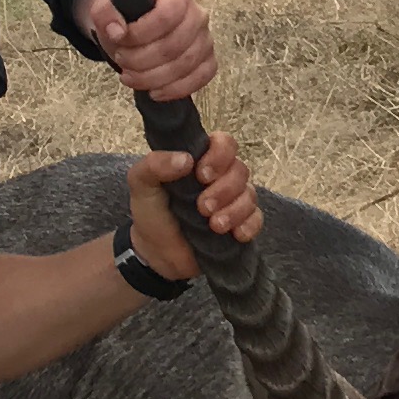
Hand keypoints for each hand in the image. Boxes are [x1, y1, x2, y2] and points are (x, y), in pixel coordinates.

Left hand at [77, 0, 217, 102]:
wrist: (139, 33)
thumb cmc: (128, 20)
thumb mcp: (108, 10)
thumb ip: (105, 13)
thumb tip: (116, 31)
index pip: (165, 16)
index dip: (139, 34)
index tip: (119, 39)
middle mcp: (198, 16)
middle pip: (173, 46)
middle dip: (140, 59)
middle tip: (121, 59)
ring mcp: (205, 40)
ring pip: (184, 66)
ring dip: (151, 78)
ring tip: (130, 76)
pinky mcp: (208, 62)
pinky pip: (199, 79)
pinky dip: (174, 89)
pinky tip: (153, 91)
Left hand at [125, 130, 259, 277]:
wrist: (156, 254)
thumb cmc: (151, 213)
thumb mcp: (141, 184)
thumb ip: (154, 164)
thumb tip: (186, 159)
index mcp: (200, 160)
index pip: (224, 143)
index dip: (219, 156)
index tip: (201, 175)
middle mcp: (221, 177)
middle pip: (240, 170)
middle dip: (223, 190)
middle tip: (202, 207)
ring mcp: (233, 201)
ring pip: (250, 195)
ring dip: (234, 210)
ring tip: (214, 226)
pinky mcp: (241, 224)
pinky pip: (257, 219)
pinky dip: (248, 226)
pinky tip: (235, 235)